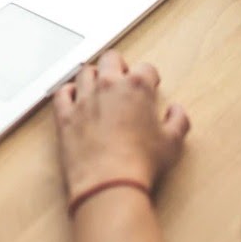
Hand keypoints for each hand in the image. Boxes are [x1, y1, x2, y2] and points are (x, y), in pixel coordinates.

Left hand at [53, 50, 189, 201]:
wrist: (109, 183)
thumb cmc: (141, 163)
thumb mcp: (172, 143)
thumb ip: (178, 121)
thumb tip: (176, 111)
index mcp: (136, 87)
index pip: (146, 68)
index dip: (150, 77)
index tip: (150, 84)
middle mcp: (108, 86)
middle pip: (111, 59)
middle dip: (118, 66)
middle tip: (122, 79)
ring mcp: (84, 98)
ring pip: (85, 72)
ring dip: (93, 76)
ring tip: (98, 87)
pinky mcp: (66, 115)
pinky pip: (62, 93)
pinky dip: (67, 92)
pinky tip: (73, 98)